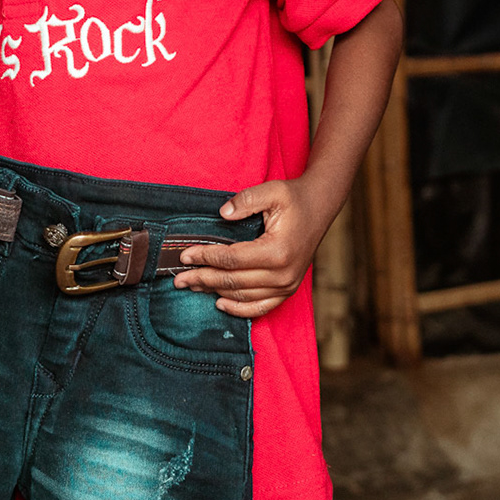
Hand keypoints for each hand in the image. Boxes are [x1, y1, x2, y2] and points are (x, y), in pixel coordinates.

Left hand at [172, 173, 344, 318]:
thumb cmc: (295, 198)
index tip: (184, 255)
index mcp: (278, 250)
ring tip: (192, 286)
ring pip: (242, 295)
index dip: (206, 257)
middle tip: (178, 278)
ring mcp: (287, 285)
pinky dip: (239, 309)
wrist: (320, 207)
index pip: (232, 259)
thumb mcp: (272, 190)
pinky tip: (219, 303)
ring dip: (214, 292)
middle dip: (202, 278)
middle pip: (233, 281)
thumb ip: (246, 200)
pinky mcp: (288, 289)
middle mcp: (283, 274)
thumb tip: (222, 213)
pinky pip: (260, 307)